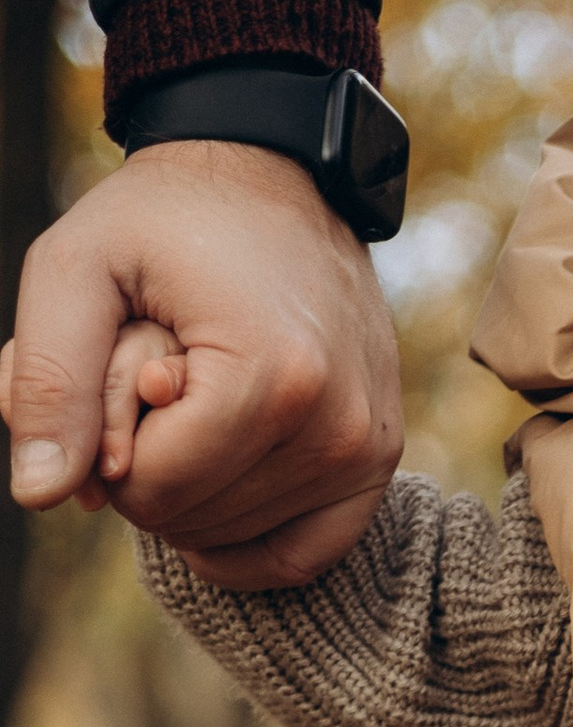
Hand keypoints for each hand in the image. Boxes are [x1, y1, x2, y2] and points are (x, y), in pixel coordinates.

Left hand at [3, 142, 400, 584]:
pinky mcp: (379, 457)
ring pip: (236, 539)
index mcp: (269, 377)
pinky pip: (303, 554)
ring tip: (192, 403)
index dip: (106, 448)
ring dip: (191, 487)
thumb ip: (48, 381)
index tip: (120, 377)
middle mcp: (337, 425)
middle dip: (148, 467)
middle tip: (154, 383)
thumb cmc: (163, 218)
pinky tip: (208, 496)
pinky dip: (244, 544)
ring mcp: (368, 447)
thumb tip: (39, 496)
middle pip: (192, 520)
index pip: (153, 490)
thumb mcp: (74, 269)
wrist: (273, 172)